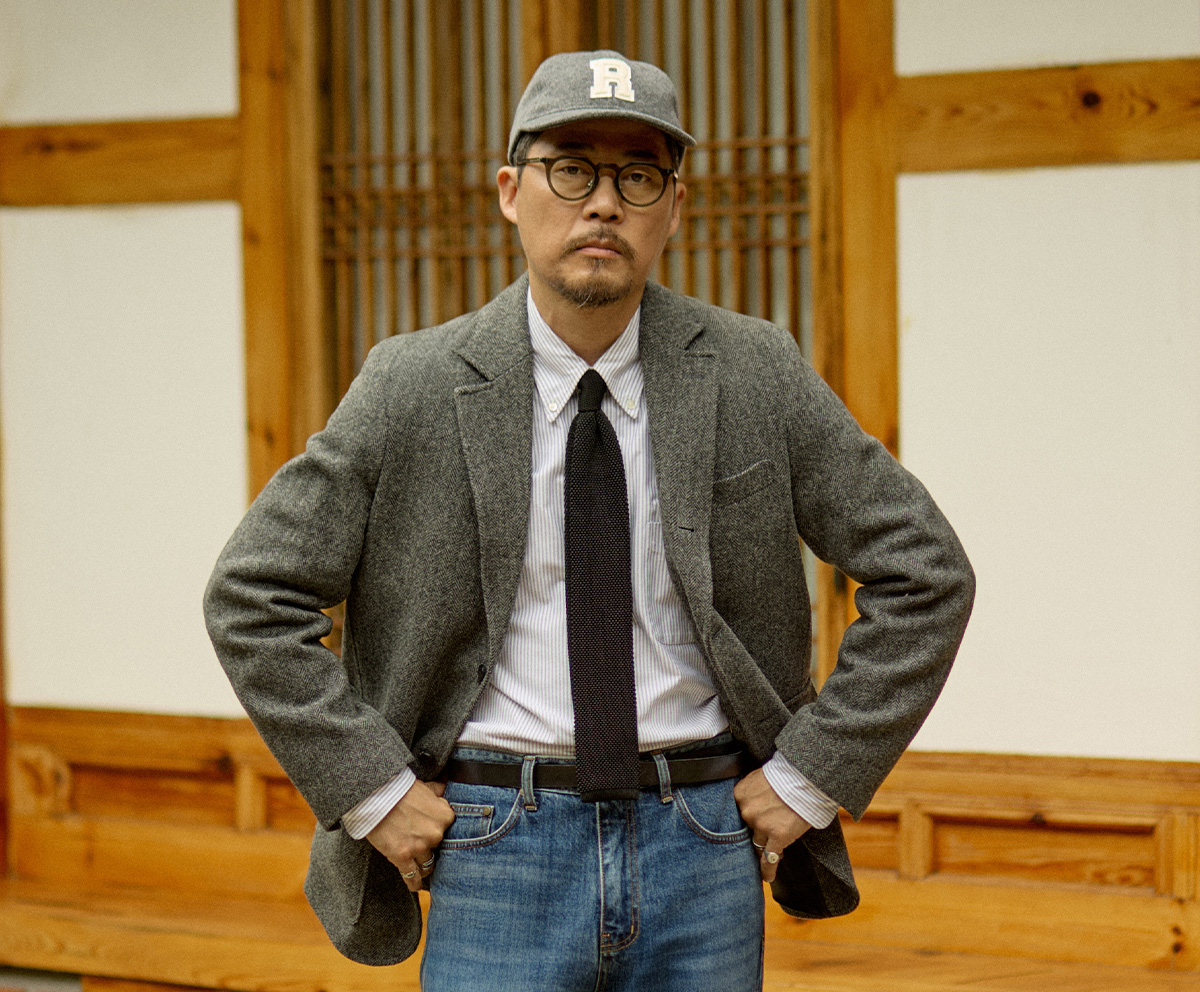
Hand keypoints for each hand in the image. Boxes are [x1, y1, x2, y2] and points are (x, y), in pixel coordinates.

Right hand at [365, 779, 454, 891]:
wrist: (375, 795)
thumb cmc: (400, 789)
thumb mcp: (426, 786)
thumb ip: (439, 792)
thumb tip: (446, 788)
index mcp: (445, 816)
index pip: (450, 832)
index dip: (441, 834)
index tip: (435, 835)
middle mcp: (436, 833)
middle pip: (439, 849)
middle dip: (431, 847)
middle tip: (422, 844)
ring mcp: (419, 847)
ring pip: (428, 865)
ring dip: (423, 865)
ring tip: (419, 865)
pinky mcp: (401, 857)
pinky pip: (413, 877)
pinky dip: (414, 883)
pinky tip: (416, 885)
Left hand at [733, 768, 811, 883]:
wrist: (807, 777)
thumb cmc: (786, 774)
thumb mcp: (759, 777)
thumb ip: (750, 793)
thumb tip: (748, 806)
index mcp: (739, 794)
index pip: (737, 815)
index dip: (745, 821)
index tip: (749, 826)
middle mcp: (747, 811)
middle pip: (747, 829)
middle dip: (755, 833)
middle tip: (761, 836)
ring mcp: (761, 825)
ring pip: (758, 842)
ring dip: (764, 846)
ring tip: (770, 851)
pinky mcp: (778, 835)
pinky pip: (769, 859)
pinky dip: (768, 870)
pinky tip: (768, 877)